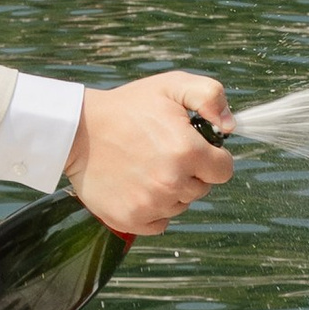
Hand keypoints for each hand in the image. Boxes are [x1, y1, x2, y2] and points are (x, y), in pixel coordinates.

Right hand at [65, 69, 233, 238]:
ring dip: (170, 191)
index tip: (193, 149)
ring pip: (180, 206)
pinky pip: (160, 223)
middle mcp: (171, 182)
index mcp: (187, 151)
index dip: (212, 158)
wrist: (77, 131)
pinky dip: (153, 210)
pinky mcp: (130, 219)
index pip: (224, 170)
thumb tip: (231, 126)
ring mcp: (150, 204)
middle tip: (162, 153)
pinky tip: (137, 187)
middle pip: (201, 189)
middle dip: (190, 173)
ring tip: (145, 167)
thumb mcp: (172, 86)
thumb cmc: (127, 107)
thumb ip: (211, 96)